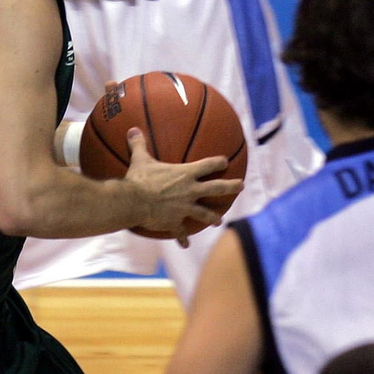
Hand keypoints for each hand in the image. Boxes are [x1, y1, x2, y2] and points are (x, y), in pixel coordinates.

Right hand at [124, 128, 241, 245]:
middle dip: (230, 187)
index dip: (218, 162)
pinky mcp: (175, 222)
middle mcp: (190, 191)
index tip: (225, 161)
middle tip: (241, 185)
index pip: (207, 165)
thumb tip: (132, 129)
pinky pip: (181, 231)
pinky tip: (185, 244)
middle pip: (216, 188)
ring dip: (213, 217)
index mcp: (185, 174)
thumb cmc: (139, 179)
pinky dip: (183, 238)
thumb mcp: (140, 159)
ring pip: (204, 213)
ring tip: (220, 221)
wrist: (134, 202)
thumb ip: (139, 144)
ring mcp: (184, 208)